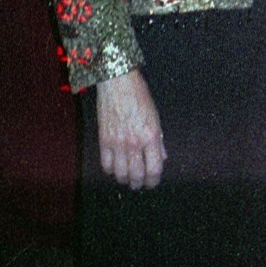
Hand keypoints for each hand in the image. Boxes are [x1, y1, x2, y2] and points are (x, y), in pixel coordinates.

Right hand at [96, 69, 166, 189]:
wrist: (118, 82)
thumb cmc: (139, 96)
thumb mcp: (155, 116)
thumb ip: (158, 140)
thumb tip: (162, 158)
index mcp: (151, 136)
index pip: (154, 169)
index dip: (154, 180)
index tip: (152, 182)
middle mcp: (135, 142)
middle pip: (136, 176)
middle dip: (139, 184)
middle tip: (139, 184)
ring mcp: (118, 143)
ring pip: (120, 174)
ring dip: (124, 179)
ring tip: (127, 178)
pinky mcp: (103, 141)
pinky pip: (106, 165)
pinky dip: (110, 170)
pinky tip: (114, 167)